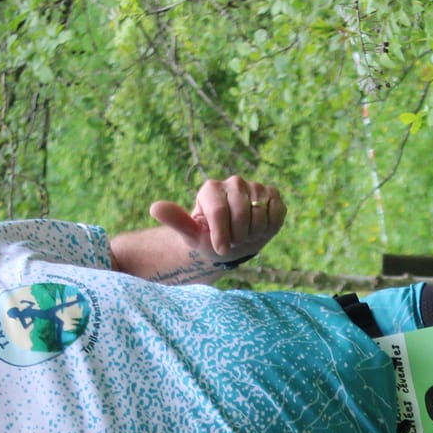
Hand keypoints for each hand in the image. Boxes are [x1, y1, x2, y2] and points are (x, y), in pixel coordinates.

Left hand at [148, 174, 286, 263]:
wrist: (233, 242)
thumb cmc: (209, 239)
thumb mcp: (192, 235)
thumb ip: (176, 221)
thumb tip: (155, 208)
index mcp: (210, 189)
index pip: (219, 213)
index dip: (222, 237)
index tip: (220, 250)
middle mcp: (233, 182)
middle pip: (242, 216)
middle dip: (238, 237)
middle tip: (233, 240)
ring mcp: (255, 186)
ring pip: (260, 216)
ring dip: (254, 234)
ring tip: (245, 235)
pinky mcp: (272, 194)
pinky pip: (276, 214)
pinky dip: (270, 228)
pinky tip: (260, 228)